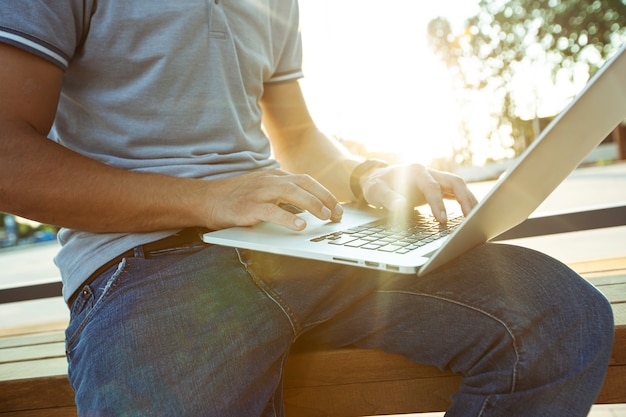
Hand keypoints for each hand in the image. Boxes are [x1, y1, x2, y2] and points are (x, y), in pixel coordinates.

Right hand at [205, 168, 342, 230]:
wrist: (204, 199)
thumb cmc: (234, 198)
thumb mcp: (261, 189)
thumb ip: (281, 194)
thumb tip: (307, 207)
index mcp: (274, 176)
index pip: (306, 180)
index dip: (324, 193)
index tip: (337, 207)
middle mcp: (269, 180)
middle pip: (304, 183)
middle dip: (325, 198)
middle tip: (337, 214)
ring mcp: (259, 192)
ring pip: (292, 193)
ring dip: (313, 204)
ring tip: (326, 217)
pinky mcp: (249, 208)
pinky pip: (273, 211)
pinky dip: (289, 218)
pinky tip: (301, 225)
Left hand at [360, 163, 477, 221]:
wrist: (376, 178)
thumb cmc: (377, 185)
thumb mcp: (376, 192)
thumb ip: (388, 199)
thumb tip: (401, 206)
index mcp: (415, 171)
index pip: (431, 187)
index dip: (438, 204)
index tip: (442, 220)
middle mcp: (428, 171)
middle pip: (454, 181)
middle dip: (464, 199)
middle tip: (471, 218)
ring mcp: (434, 178)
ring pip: (458, 186)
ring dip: (469, 200)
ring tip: (477, 217)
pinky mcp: (437, 186)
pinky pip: (455, 192)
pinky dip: (464, 201)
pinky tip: (472, 213)